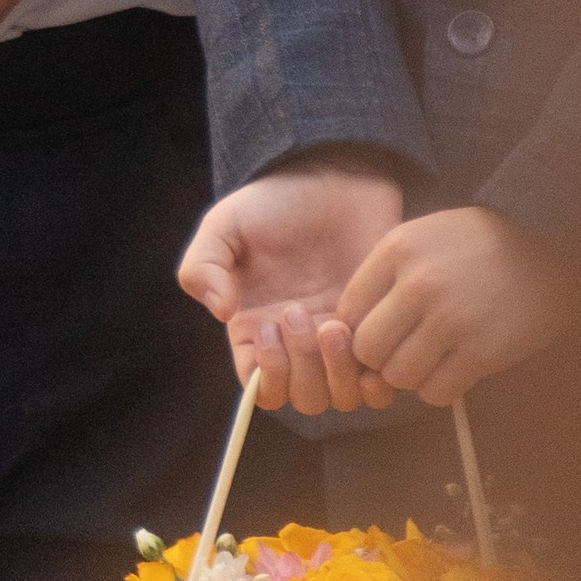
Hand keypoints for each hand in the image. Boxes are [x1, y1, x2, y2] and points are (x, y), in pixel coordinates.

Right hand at [179, 164, 406, 411]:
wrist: (335, 180)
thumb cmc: (276, 203)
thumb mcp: (224, 224)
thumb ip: (202, 265)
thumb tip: (219, 312)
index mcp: (254, 330)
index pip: (258, 388)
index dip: (265, 372)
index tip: (267, 327)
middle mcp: (295, 347)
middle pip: (300, 400)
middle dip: (301, 367)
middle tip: (300, 312)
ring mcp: (336, 345)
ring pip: (338, 398)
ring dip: (336, 371)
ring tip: (334, 322)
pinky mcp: (373, 335)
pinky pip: (378, 387)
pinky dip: (373, 378)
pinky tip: (362, 334)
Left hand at [338, 203, 578, 407]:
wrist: (552, 248)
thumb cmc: (482, 243)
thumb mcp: (426, 233)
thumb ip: (388, 269)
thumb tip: (352, 319)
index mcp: (398, 248)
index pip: (348, 309)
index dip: (357, 329)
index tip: (377, 332)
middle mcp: (418, 283)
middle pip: (367, 348)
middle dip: (379, 359)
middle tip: (400, 352)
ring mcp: (450, 319)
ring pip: (398, 375)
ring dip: (410, 376)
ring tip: (429, 361)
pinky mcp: (481, 352)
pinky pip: (436, 392)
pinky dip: (438, 390)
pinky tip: (453, 371)